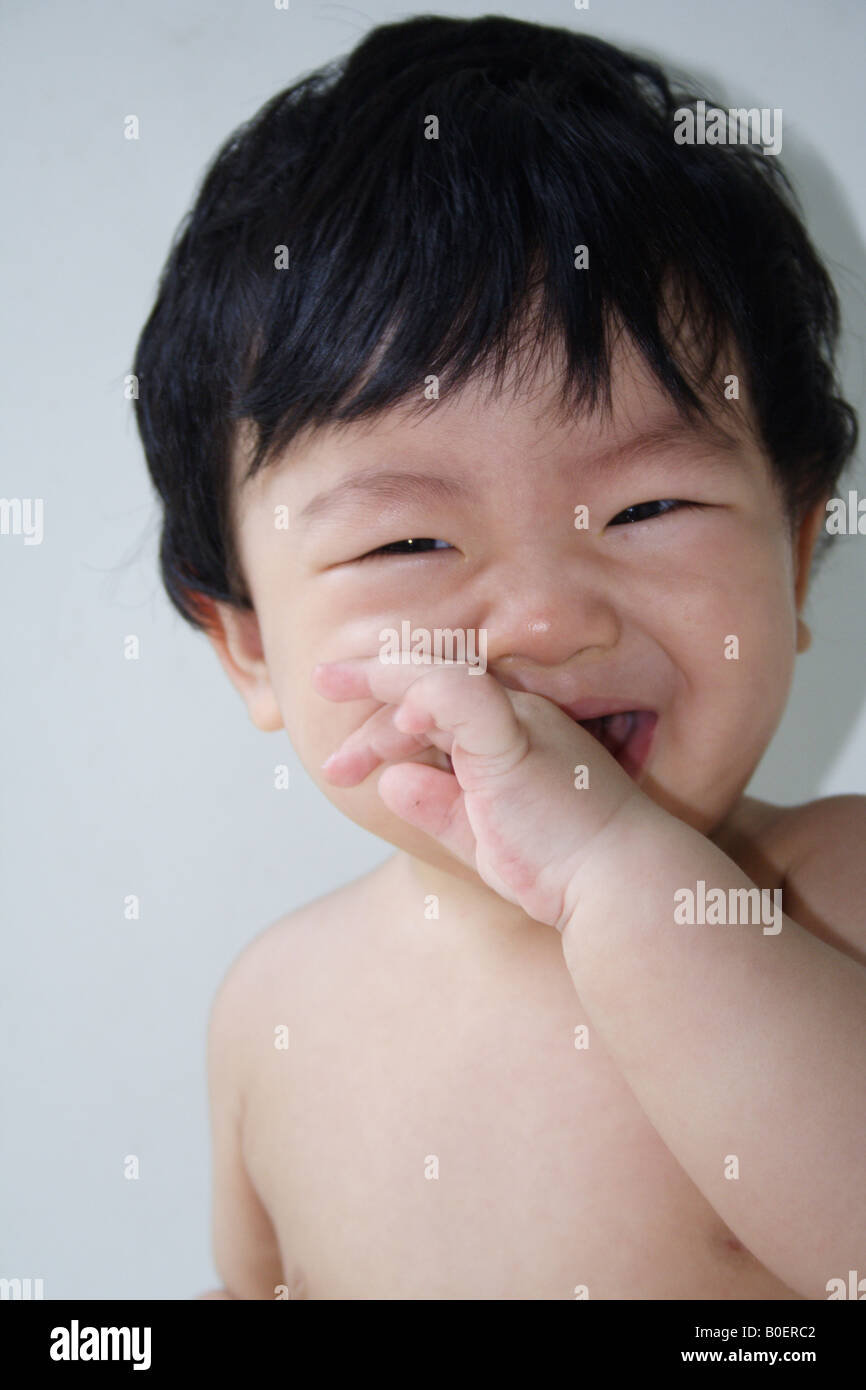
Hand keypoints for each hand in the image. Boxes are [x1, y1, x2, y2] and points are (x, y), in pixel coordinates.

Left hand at [313, 657, 640, 931]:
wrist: (615, 885)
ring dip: (379, 683)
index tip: (343, 737)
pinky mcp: (515, 741)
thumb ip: (440, 807)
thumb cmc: (559, 865)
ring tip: (329, 687)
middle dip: (370, 679)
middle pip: (429, 678)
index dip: (387, 708)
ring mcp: (518, 721)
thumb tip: (394, 781)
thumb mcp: (480, 835)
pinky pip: (461, 698)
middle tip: (319, 683)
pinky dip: (422, 699)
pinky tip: (395, 720)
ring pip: (436, 676)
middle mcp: (515, 713)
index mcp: (509, 732)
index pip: (439, 699)